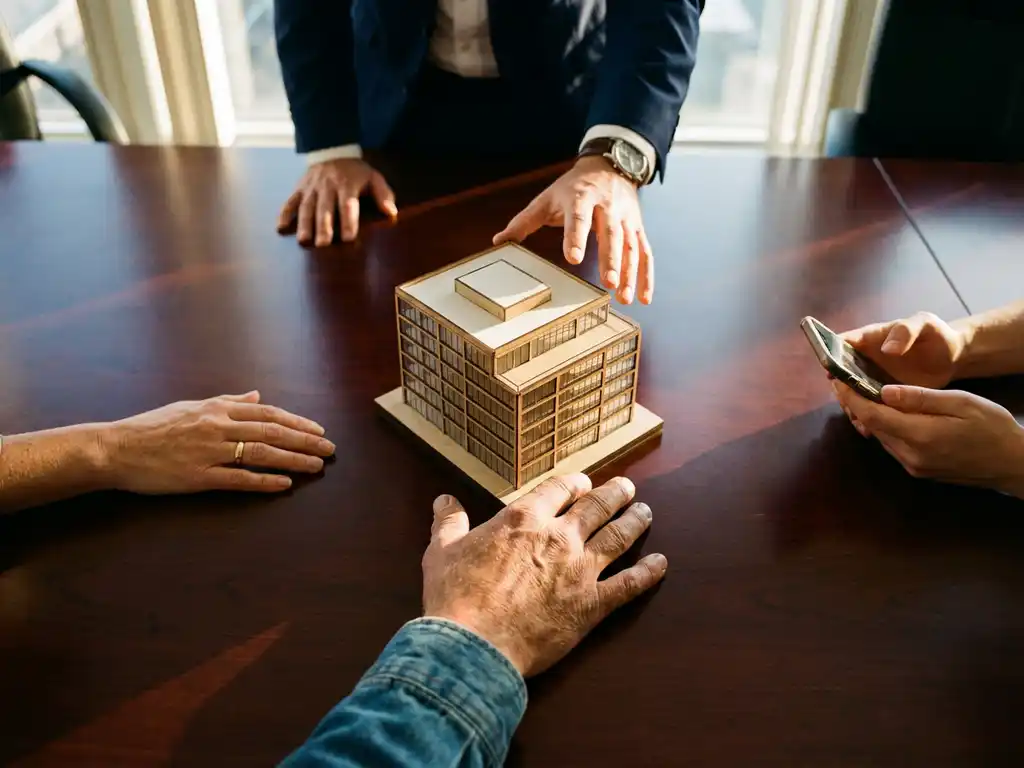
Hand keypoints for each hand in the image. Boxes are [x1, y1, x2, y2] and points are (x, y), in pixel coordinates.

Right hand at [100, 391, 334, 493]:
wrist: (117, 448)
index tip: (319, 430)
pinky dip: (264, 481)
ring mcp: (209, 452)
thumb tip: (257, 395)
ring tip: (316, 466)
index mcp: (218, 409)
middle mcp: (218, 427)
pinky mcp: (199, 476)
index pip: (268, 414)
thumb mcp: (192, 406)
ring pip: (261, 453)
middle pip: (272, 432)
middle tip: (329, 449)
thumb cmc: (153, 427)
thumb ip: (227, 401)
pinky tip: (285, 484)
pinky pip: (239, 479)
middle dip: (305, 440)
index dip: (297, 422)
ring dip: (293, 459)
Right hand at [278, 159, 396, 245]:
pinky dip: (284, 213)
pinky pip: (290, 201)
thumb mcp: (373, 177)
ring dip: (305, 224)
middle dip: (324, 226)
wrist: (331, 149)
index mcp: (347, 185)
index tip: (348, 237)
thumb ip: (383, 194)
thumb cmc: (355, 171)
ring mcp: (311, 188)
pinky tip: (280, 228)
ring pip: (307, 207)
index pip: (348, 205)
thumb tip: (391, 212)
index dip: (348, 221)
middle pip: (325, 208)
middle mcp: (327, 187)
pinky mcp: (299, 189)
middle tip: (323, 244)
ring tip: (304, 241)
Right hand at [422, 474, 666, 676]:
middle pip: (596, 506)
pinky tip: (661, 564)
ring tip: (645, 513)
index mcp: (524, 519)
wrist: (474, 644)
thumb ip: (448, 522)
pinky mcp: (592, 604)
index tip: (583, 483)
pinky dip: (648, 573)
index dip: (575, 483)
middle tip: (627, 488)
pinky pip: (629, 584)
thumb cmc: (456, 597)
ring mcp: (580, 569)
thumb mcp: (441, 552)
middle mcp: (559, 536)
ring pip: (618, 536)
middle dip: (614, 493)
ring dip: (635, 521)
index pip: (559, 488)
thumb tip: (444, 500)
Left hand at [493, 156, 652, 304]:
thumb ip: (524, 221)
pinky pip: (645, 253)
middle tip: (608, 283)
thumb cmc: (572, 187)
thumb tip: (498, 241)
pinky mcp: (637, 228)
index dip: (576, 237)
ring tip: (623, 297)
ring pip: (631, 245)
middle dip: (611, 258)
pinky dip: (646, 275)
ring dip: (630, 272)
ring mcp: (625, 218)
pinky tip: (643, 298)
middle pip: (610, 233)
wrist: (610, 165)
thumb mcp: (547, 198)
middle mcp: (607, 207)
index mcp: (581, 197)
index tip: (573, 259)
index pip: (578, 217)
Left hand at [833, 381, 1023, 497]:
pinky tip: (890, 414)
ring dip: (871, 417)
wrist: (1013, 464)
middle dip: (856, 404)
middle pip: (872, 426)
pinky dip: (887, 428)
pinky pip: (893, 446)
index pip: (871, 414)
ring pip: (881, 437)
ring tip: (863, 393)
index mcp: (919, 435)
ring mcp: (913, 466)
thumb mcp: (961, 402)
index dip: (850, 397)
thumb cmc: (992, 427)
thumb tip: (884, 391)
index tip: (837, 380)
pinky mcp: (919, 471)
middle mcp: (910, 455)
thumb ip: (920, 398)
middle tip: (845, 382)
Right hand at [834, 311, 967, 434]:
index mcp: (871, 338)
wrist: (954, 357)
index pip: (844, 343)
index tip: (830, 371)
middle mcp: (866, 359)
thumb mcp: (924, 323)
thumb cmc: (937, 335)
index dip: (832, 354)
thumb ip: (906, 331)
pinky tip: (870, 429)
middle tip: (846, 401)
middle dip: (840, 387)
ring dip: (851, 406)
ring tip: (859, 420)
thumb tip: (886, 349)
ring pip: (852, 392)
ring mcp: (873, 378)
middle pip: (842, 372)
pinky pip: (869, 406)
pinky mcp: (885, 395)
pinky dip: (866, 418)